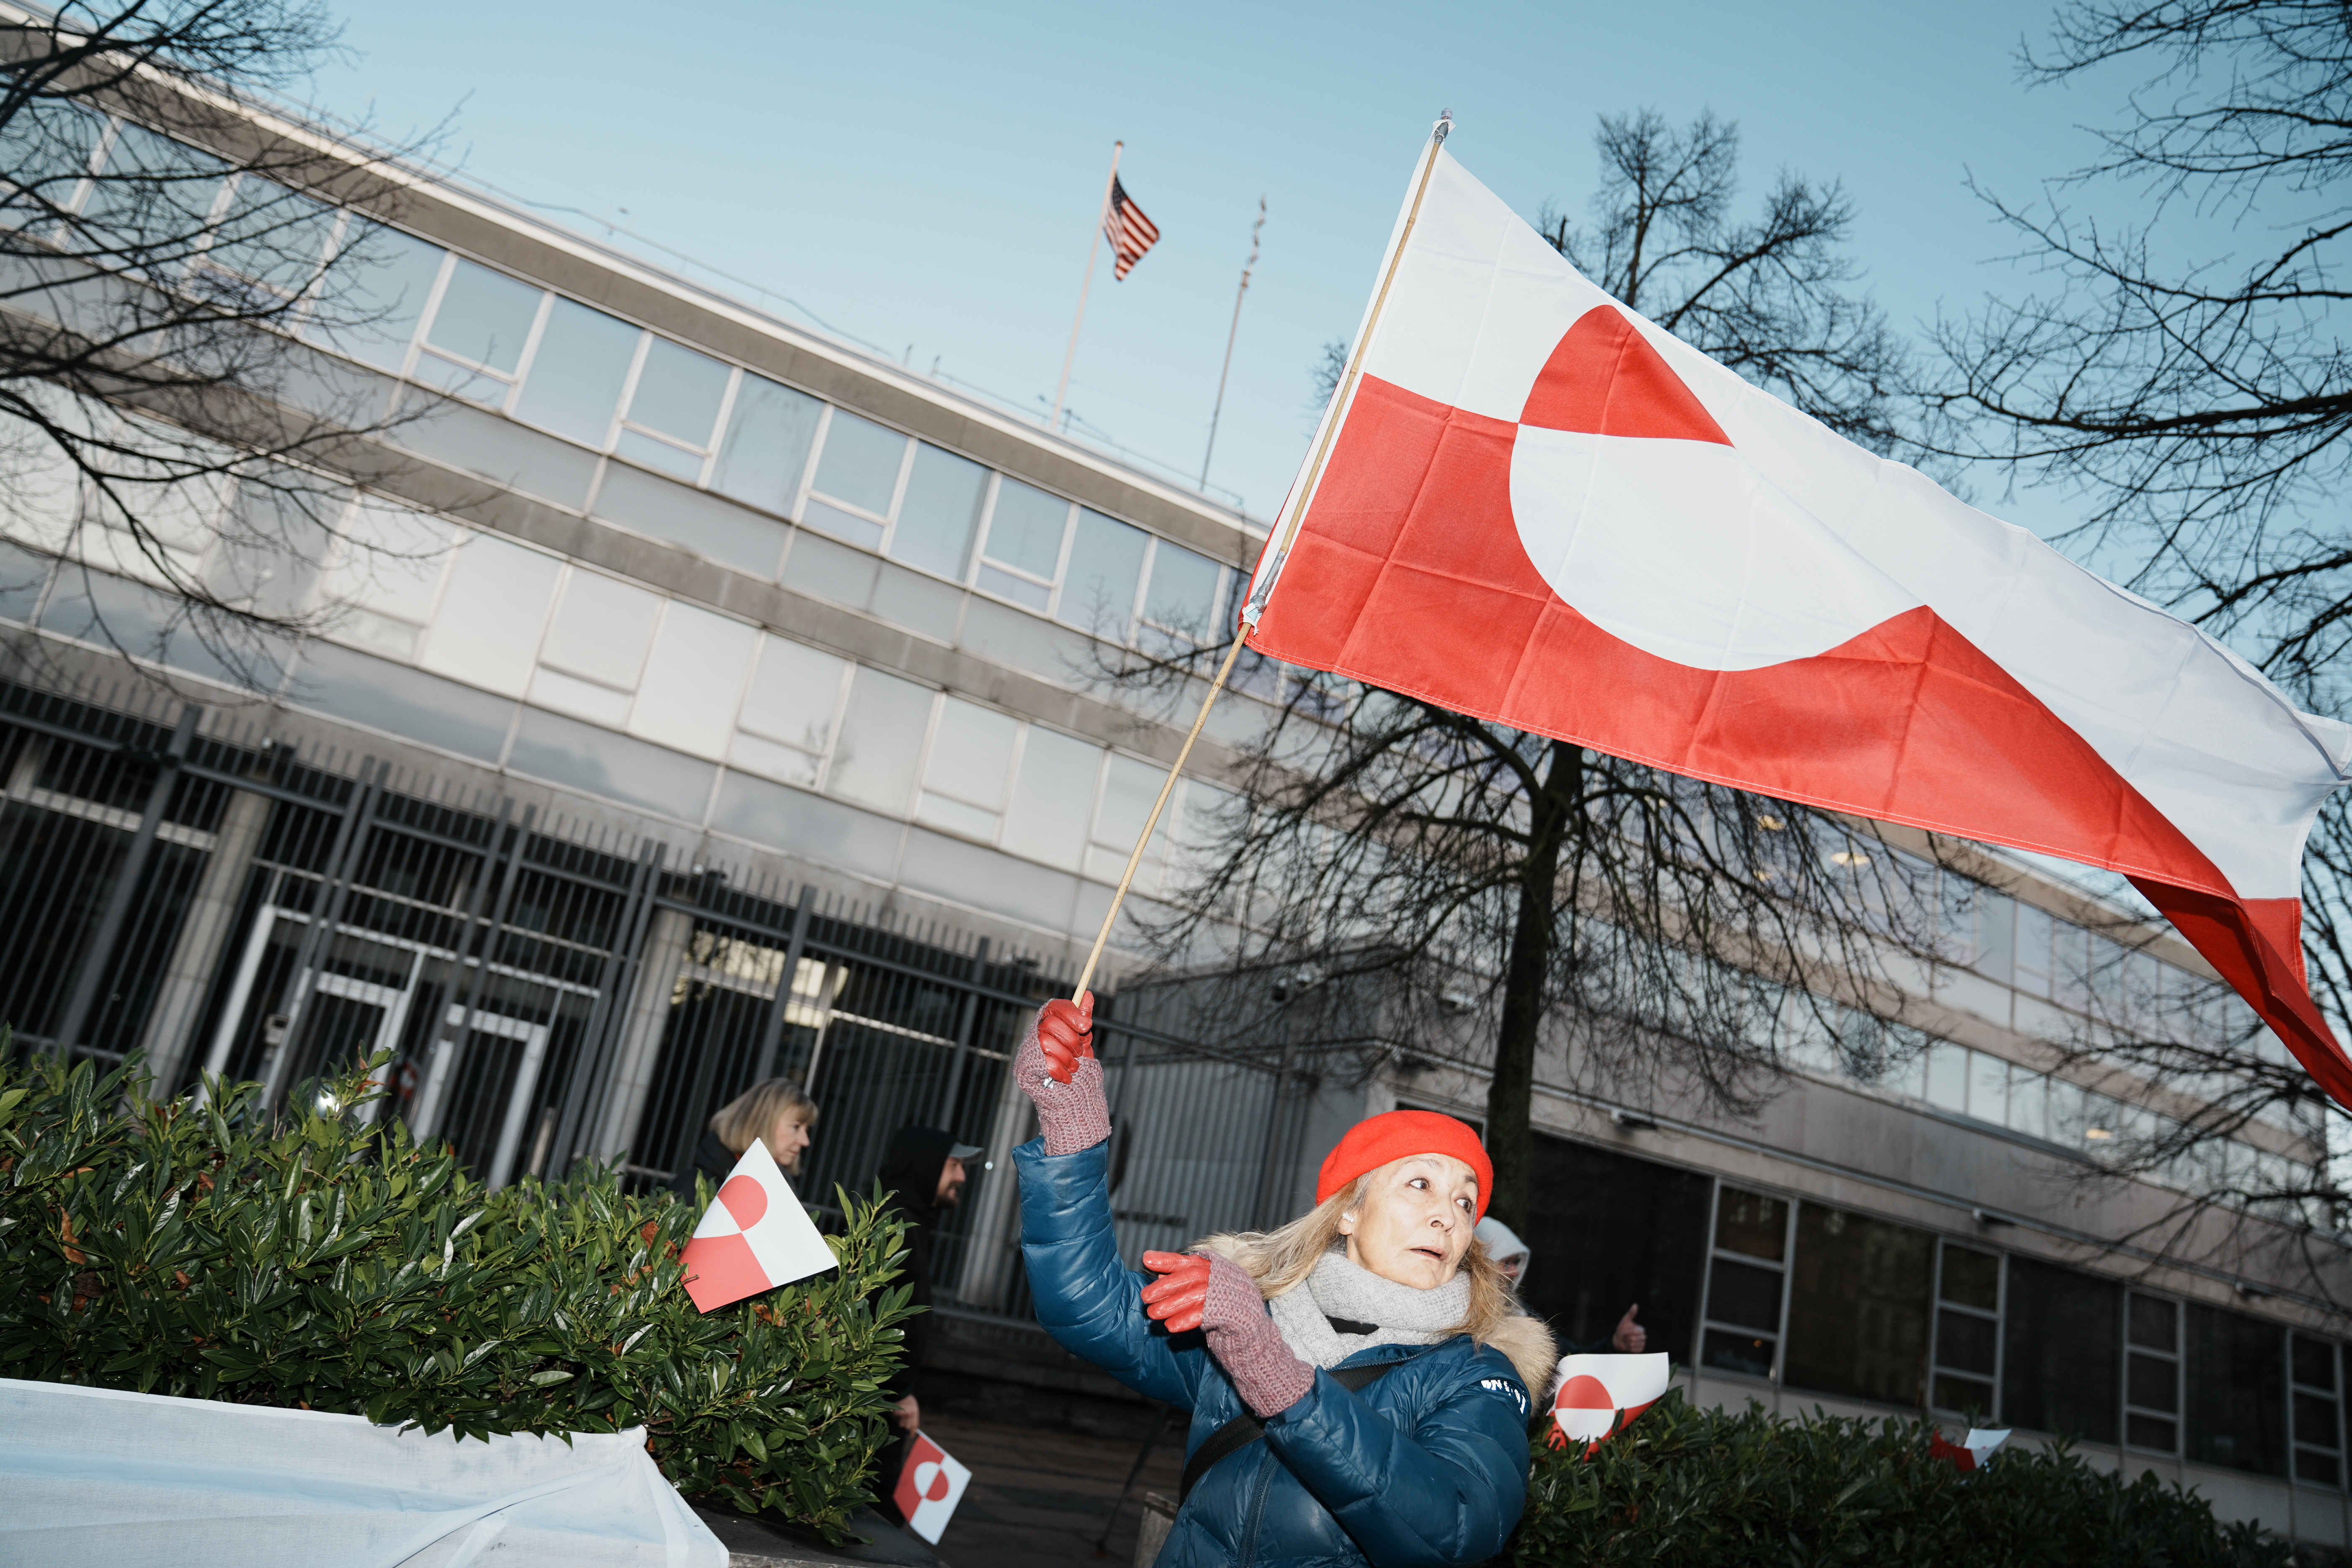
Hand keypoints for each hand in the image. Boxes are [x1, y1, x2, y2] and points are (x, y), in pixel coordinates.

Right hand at [892, 1394, 919, 1430]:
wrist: (900, 1392)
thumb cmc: (908, 1400)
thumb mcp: (914, 1408)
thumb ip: (913, 1417)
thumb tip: (910, 1427)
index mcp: (915, 1412)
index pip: (914, 1425)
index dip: (912, 1431)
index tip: (911, 1436)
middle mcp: (909, 1413)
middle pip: (906, 1426)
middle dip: (905, 1425)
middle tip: (904, 1420)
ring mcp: (902, 1413)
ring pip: (900, 1424)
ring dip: (900, 1422)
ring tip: (900, 1416)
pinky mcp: (895, 1413)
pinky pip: (895, 1420)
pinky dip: (895, 1418)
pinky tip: (896, 1414)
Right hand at [1015, 994, 1109, 1155]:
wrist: (1073, 1100)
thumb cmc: (1078, 1068)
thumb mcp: (1084, 1041)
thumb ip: (1083, 1019)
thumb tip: (1088, 994)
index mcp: (1048, 1024)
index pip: (1053, 1007)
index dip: (1070, 1013)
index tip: (1087, 1024)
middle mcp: (1034, 1035)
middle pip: (1050, 1024)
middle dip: (1071, 1040)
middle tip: (1079, 1052)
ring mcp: (1027, 1052)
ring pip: (1048, 1043)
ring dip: (1067, 1058)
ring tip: (1073, 1068)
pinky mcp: (1024, 1069)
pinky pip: (1046, 1064)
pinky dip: (1061, 1072)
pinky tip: (1066, 1079)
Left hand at [1141, 1250, 1312, 1417]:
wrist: (1258, 1350)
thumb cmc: (1229, 1325)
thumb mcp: (1207, 1302)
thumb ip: (1189, 1288)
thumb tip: (1160, 1277)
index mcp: (1226, 1271)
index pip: (1194, 1261)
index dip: (1169, 1259)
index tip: (1147, 1258)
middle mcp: (1233, 1278)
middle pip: (1193, 1275)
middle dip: (1166, 1286)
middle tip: (1146, 1296)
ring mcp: (1238, 1295)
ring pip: (1198, 1293)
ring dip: (1172, 1304)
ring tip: (1153, 1314)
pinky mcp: (1238, 1315)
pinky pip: (1206, 1314)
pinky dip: (1186, 1319)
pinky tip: (1172, 1327)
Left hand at [1612, 1303, 1645, 1353]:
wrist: (1619, 1339)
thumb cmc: (1622, 1329)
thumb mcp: (1625, 1320)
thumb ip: (1631, 1313)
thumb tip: (1635, 1304)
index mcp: (1641, 1329)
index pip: (1636, 1332)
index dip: (1628, 1332)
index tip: (1623, 1331)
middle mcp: (1644, 1336)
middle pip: (1635, 1339)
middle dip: (1626, 1338)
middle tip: (1623, 1337)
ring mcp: (1643, 1343)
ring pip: (1634, 1345)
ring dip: (1627, 1343)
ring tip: (1625, 1341)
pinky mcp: (1640, 1350)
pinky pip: (1635, 1350)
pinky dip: (1629, 1348)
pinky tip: (1628, 1346)